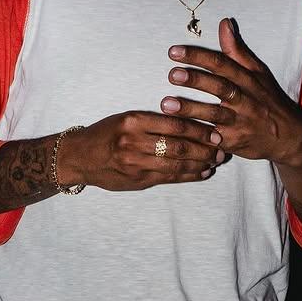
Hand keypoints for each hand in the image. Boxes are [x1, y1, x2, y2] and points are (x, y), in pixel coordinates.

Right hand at [60, 110, 225, 191]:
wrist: (79, 158)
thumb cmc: (104, 135)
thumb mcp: (125, 119)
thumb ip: (152, 122)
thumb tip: (186, 123)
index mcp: (133, 121)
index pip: (173, 124)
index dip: (198, 129)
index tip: (215, 129)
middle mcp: (133, 143)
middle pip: (178, 146)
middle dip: (204, 148)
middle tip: (222, 147)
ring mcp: (135, 164)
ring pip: (175, 165)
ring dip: (200, 164)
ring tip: (217, 161)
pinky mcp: (137, 180)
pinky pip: (169, 178)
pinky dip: (188, 176)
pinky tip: (203, 173)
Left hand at [161, 17, 301, 166]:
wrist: (288, 137)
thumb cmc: (268, 101)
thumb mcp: (257, 73)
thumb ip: (237, 51)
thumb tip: (223, 24)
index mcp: (248, 79)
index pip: (222, 64)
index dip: (199, 57)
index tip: (175, 52)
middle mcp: (245, 100)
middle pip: (219, 87)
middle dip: (196, 80)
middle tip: (172, 74)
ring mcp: (240, 123)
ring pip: (214, 115)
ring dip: (190, 110)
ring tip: (166, 105)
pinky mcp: (235, 144)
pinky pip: (212, 141)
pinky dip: (196, 138)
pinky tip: (177, 135)